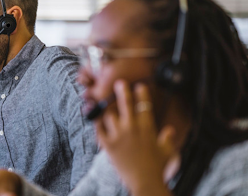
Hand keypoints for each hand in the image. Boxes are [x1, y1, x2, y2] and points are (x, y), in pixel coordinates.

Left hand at [95, 80, 175, 194]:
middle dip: (122, 90)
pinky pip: (99, 129)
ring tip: (105, 105)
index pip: (144, 105)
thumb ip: (167, 139)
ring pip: (109, 114)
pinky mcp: (108, 144)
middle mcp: (132, 128)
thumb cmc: (157, 168)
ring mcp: (118, 135)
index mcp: (147, 128)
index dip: (142, 93)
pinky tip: (96, 119)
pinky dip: (97, 123)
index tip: (139, 85)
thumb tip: (169, 131)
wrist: (145, 182)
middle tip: (120, 83)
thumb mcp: (166, 151)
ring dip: (108, 110)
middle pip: (124, 103)